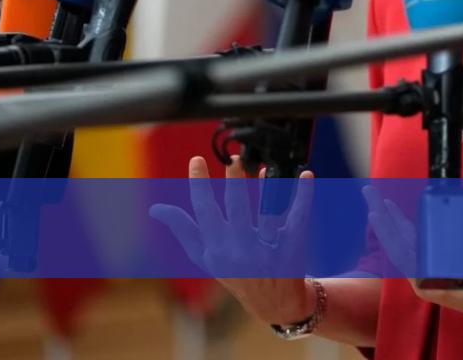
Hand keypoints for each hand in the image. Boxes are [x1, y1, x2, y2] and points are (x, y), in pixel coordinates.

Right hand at [149, 155, 315, 324]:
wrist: (275, 303)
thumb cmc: (236, 272)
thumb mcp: (205, 257)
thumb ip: (184, 230)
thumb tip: (156, 209)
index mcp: (217, 248)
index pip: (205, 212)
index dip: (199, 185)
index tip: (197, 159)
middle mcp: (241, 249)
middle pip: (237, 209)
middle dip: (234, 182)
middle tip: (233, 159)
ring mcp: (269, 248)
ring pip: (269, 212)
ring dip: (268, 187)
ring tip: (266, 167)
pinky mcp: (294, 245)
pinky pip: (298, 216)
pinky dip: (303, 195)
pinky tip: (306, 175)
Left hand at [362, 185, 462, 337]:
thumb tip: (458, 253)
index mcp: (432, 286)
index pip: (404, 253)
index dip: (391, 230)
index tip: (380, 211)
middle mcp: (426, 282)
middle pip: (398, 246)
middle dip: (384, 219)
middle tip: (370, 194)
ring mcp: (431, 276)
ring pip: (405, 245)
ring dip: (394, 222)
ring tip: (381, 202)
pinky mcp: (440, 270)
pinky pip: (418, 246)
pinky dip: (409, 229)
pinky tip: (404, 219)